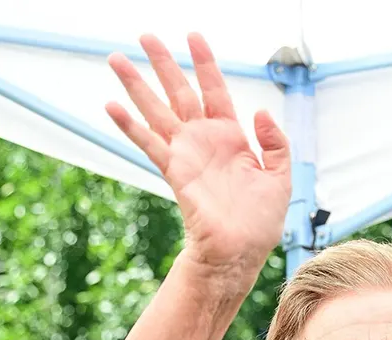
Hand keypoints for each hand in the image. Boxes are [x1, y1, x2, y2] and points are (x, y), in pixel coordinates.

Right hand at [105, 33, 290, 273]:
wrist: (241, 252)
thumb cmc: (260, 222)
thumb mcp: (280, 178)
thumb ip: (275, 144)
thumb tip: (260, 112)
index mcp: (231, 137)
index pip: (215, 90)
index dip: (205, 63)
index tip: (193, 36)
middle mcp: (204, 141)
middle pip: (179, 92)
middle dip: (163, 63)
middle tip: (145, 35)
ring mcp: (186, 154)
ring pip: (157, 110)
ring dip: (136, 85)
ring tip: (116, 59)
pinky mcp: (175, 172)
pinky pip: (149, 143)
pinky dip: (130, 125)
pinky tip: (111, 106)